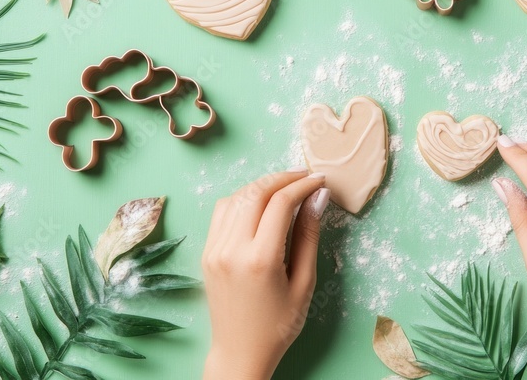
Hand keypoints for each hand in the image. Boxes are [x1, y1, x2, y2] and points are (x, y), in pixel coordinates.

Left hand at [202, 168, 329, 379]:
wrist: (240, 351)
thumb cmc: (278, 324)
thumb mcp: (304, 282)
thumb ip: (309, 236)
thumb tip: (317, 198)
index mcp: (260, 259)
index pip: (281, 203)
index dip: (302, 185)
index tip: (319, 180)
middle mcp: (232, 250)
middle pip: (256, 192)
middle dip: (283, 178)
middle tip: (304, 176)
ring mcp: (214, 250)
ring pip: (237, 197)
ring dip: (262, 185)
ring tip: (285, 187)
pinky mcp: (207, 252)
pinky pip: (223, 212)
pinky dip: (243, 199)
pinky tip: (260, 203)